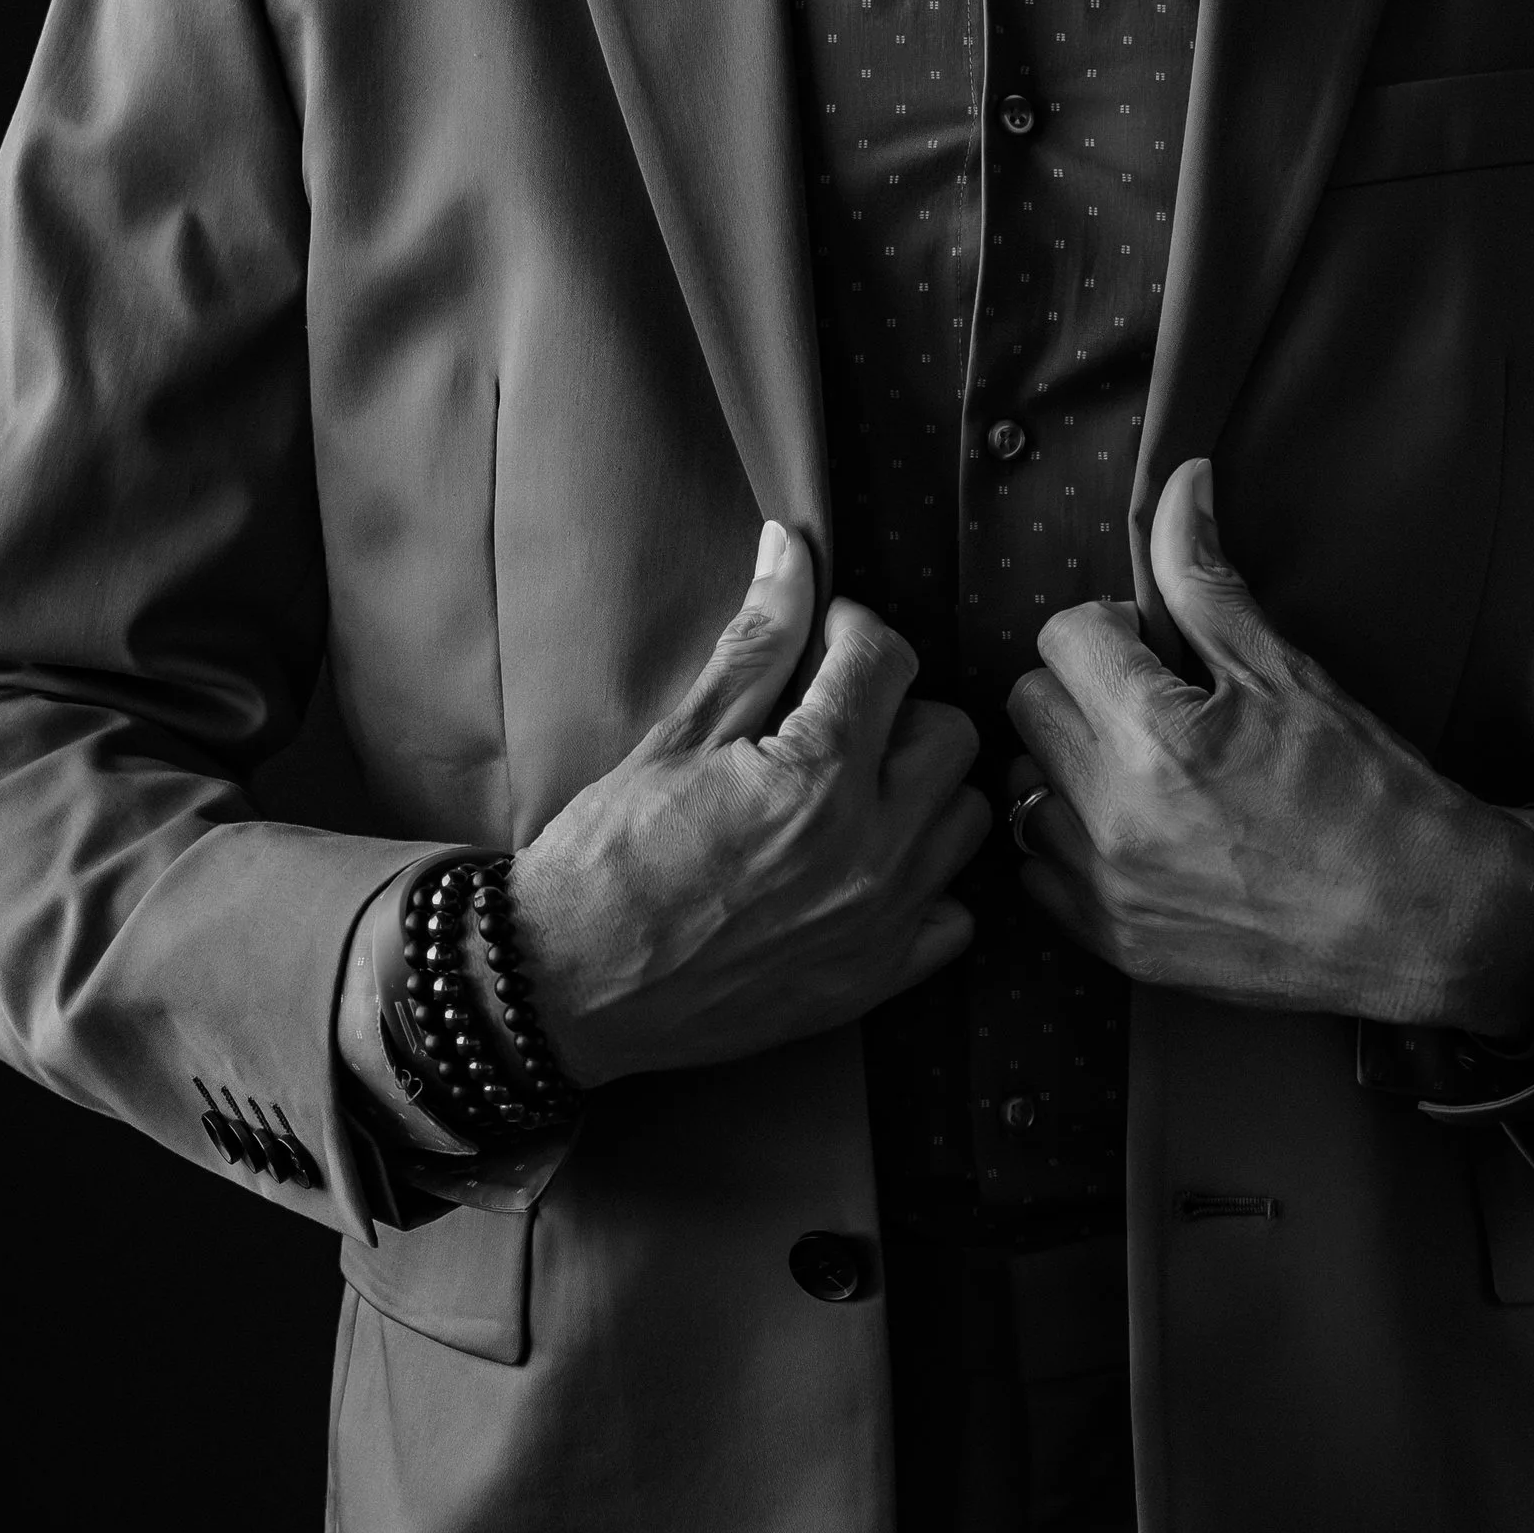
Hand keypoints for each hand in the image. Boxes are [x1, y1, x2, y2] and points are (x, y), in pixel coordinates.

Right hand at [510, 525, 985, 1081]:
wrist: (568, 986)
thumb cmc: (609, 856)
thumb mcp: (679, 735)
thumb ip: (756, 641)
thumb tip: (794, 547)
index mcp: (816, 776)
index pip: (887, 659)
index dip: (850, 631)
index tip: (818, 643)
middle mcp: (870, 850)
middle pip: (949, 734)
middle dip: (897, 708)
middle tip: (832, 719)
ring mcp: (882, 922)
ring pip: (965, 819)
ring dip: (921, 791)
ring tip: (852, 791)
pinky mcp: (876, 981)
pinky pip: (955, 914)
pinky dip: (924, 884)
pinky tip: (864, 870)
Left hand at [1006, 460, 1533, 1032]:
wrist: (1427, 924)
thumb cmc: (1368, 793)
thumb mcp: (1288, 673)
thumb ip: (1206, 580)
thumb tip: (1181, 483)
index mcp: (1155, 737)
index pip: (1064, 635)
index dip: (1113, 629)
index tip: (1158, 651)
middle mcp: (1113, 819)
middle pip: (1029, 707)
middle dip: (1083, 690)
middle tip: (1152, 706)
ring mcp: (1107, 891)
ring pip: (1025, 791)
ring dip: (1069, 769)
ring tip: (1143, 774)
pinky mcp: (1114, 946)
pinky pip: (1038, 873)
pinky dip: (1072, 846)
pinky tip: (1137, 835)